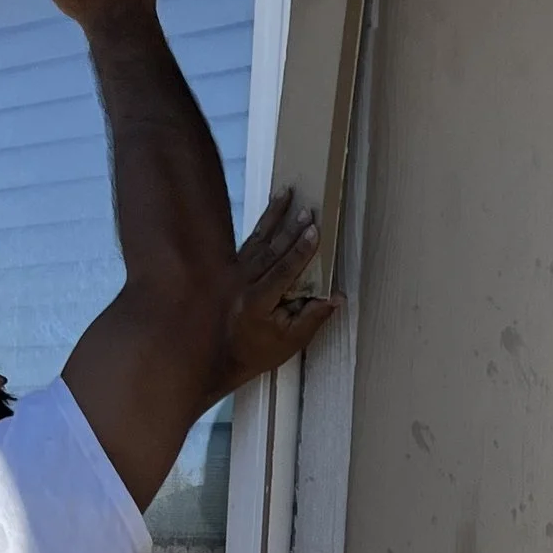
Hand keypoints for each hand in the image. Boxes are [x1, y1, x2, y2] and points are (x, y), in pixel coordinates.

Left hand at [226, 189, 338, 384]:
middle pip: (271, 250)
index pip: (283, 271)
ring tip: (285, 193)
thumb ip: (313, 317)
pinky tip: (269, 211)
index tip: (314, 231)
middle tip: (307, 209)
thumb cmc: (257, 353)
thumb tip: (337, 296)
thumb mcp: (290, 342)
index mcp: (257, 303)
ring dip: (273, 216)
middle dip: (290, 228)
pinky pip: (247, 242)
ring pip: (257, 240)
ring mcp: (233, 273)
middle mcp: (242, 283)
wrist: (215, 359)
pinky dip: (259, 226)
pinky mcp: (230, 269)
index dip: (300, 251)